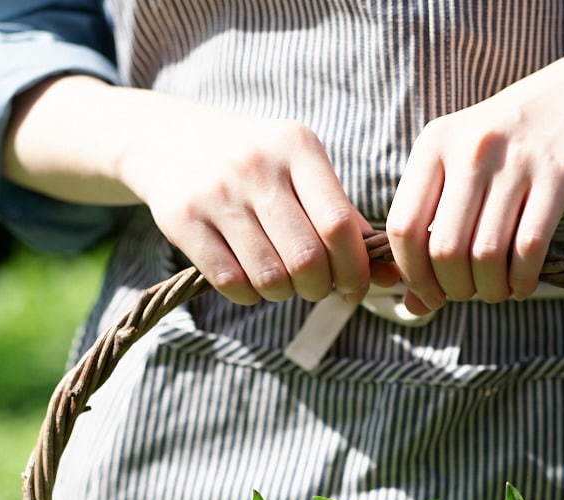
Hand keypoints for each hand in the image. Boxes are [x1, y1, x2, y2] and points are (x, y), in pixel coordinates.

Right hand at [115, 98, 398, 305]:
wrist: (169, 139)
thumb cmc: (258, 167)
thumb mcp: (301, 172)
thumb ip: (346, 220)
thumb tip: (394, 276)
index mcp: (297, 146)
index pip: (338, 226)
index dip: (355, 269)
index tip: (356, 286)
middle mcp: (255, 164)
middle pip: (306, 260)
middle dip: (319, 287)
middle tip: (315, 286)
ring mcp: (215, 191)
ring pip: (270, 278)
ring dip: (284, 293)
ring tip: (282, 279)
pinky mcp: (182, 219)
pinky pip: (231, 283)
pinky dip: (250, 295)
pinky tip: (250, 279)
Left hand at [385, 61, 563, 313]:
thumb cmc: (508, 143)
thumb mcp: (461, 165)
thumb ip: (430, 227)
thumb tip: (412, 305)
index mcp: (434, 145)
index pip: (403, 227)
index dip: (412, 274)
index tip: (429, 293)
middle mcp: (470, 150)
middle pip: (444, 250)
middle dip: (455, 289)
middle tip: (468, 293)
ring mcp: (514, 162)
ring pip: (486, 255)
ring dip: (490, 289)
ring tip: (497, 290)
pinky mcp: (556, 177)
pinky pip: (529, 248)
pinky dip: (523, 280)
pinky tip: (523, 284)